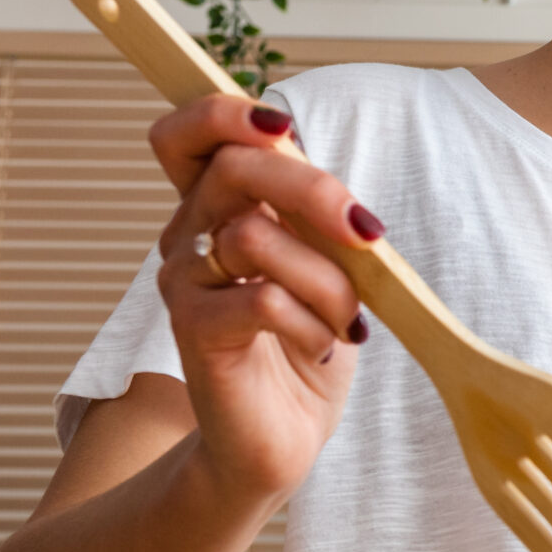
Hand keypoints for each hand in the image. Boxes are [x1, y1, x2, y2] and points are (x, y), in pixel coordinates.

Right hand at [147, 96, 381, 508]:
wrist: (279, 438)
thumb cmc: (306, 345)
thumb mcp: (325, 268)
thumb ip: (315, 220)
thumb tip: (338, 190)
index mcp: (217, 210)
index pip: (187, 135)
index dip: (226, 113)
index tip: (283, 127)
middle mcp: (189, 237)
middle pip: (233, 166)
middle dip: (314, 190)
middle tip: (366, 236)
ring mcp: (185, 283)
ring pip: (256, 235)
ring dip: (328, 278)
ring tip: (345, 320)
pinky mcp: (194, 332)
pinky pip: (263, 300)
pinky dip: (312, 324)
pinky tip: (322, 346)